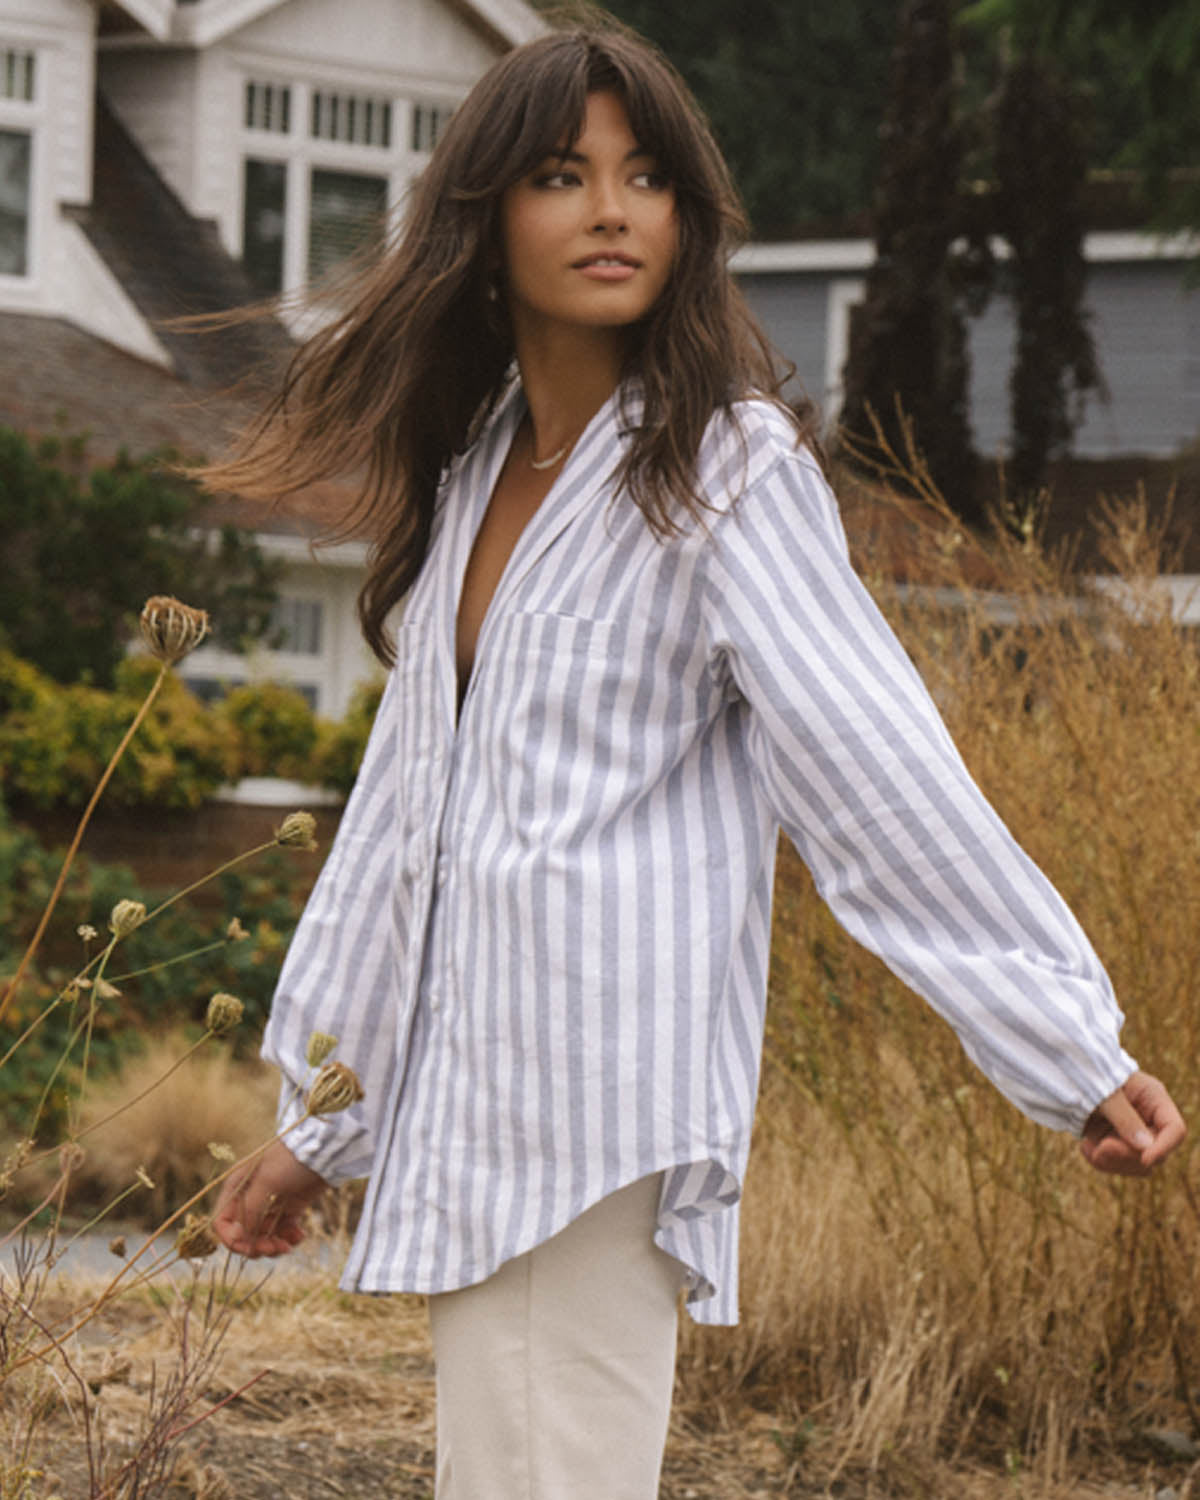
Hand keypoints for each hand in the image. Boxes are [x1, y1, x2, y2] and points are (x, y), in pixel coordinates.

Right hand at [212, 1139, 328, 1256]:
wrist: (325, 1149)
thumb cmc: (291, 1159)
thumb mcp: (267, 1181)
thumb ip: (250, 1209)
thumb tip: (237, 1236)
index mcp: (238, 1188)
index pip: (222, 1221)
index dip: (232, 1239)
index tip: (250, 1248)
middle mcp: (250, 1197)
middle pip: (244, 1233)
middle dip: (257, 1245)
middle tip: (275, 1248)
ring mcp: (271, 1204)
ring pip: (264, 1236)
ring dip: (274, 1245)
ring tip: (289, 1245)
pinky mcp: (290, 1208)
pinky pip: (283, 1231)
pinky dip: (289, 1238)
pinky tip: (300, 1236)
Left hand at [1080, 1070, 1185, 1176]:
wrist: (1066, 1076)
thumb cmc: (1087, 1074)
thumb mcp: (1104, 1092)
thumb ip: (1124, 1117)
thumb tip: (1146, 1148)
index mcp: (1154, 1099)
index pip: (1174, 1129)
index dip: (1164, 1147)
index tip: (1144, 1158)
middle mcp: (1148, 1120)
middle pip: (1156, 1153)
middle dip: (1128, 1155)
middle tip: (1102, 1147)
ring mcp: (1132, 1135)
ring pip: (1138, 1165)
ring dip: (1113, 1162)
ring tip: (1089, 1147)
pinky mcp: (1115, 1144)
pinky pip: (1117, 1165)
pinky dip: (1101, 1162)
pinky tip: (1085, 1148)